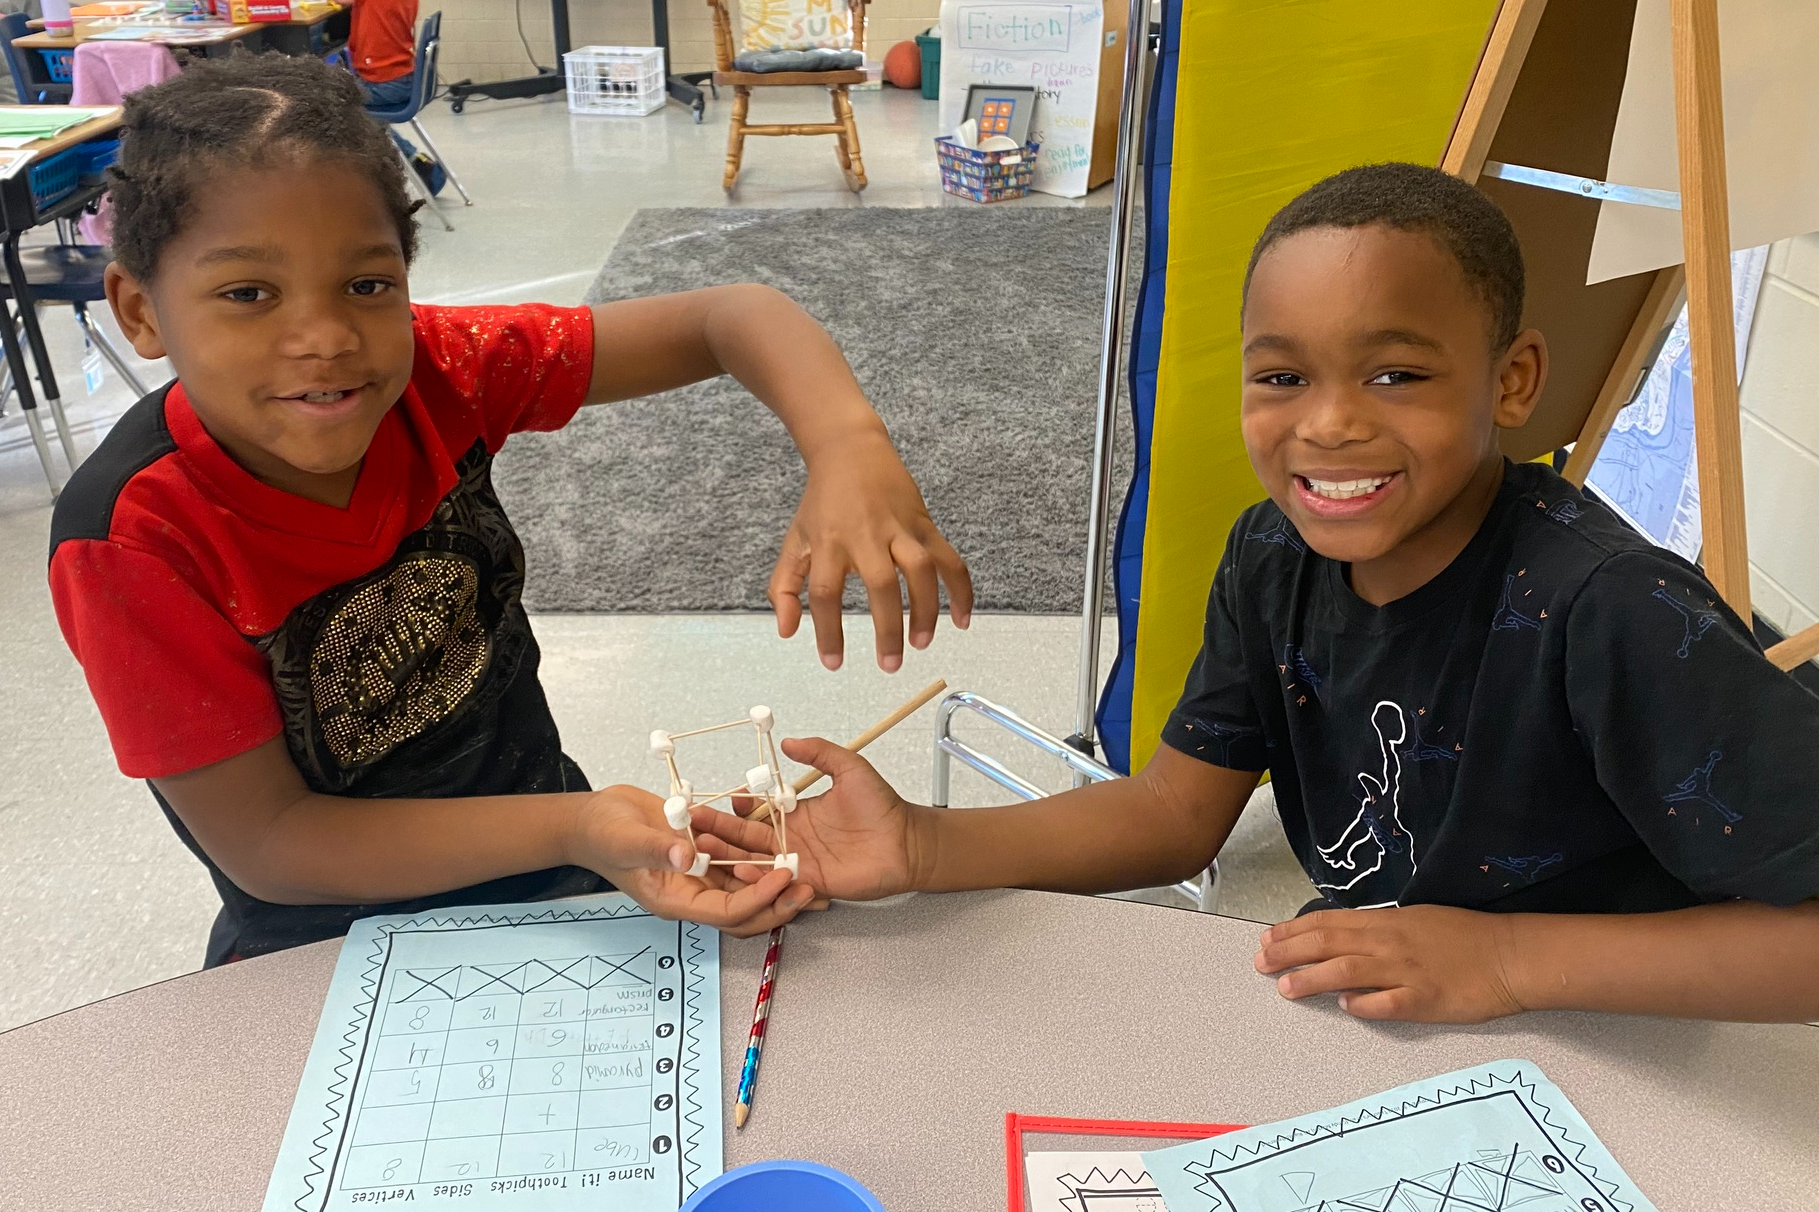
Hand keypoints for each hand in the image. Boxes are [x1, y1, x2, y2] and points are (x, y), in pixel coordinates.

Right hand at [568, 785, 815, 937]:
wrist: (593, 819)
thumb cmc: (602, 833)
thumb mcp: (626, 838)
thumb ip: (656, 849)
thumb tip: (688, 858)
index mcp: (676, 901)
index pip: (727, 912)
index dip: (758, 899)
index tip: (783, 877)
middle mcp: (693, 894)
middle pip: (745, 912)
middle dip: (779, 903)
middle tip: (810, 886)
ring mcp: (701, 877)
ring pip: (747, 889)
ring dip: (776, 882)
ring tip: (808, 870)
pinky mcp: (705, 856)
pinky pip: (738, 862)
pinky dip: (760, 856)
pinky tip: (783, 841)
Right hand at [688, 737, 923, 901]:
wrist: (908, 842)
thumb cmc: (883, 807)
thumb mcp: (850, 768)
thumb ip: (820, 752)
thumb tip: (789, 741)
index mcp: (796, 812)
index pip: (756, 810)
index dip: (735, 806)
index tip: (713, 799)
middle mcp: (791, 838)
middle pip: (746, 836)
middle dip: (718, 831)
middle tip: (691, 826)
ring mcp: (798, 861)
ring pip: (755, 859)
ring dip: (729, 855)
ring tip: (703, 849)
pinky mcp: (808, 881)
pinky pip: (776, 881)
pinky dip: (757, 877)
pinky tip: (739, 870)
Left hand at [769, 430, 972, 672]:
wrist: (852, 450)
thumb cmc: (822, 502)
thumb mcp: (795, 541)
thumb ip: (785, 587)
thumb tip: (788, 631)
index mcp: (829, 542)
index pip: (826, 594)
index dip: (829, 632)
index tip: (833, 663)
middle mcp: (866, 535)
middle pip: (880, 584)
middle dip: (888, 628)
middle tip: (890, 665)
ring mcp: (900, 528)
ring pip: (921, 570)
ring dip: (926, 610)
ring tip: (922, 642)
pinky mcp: (925, 524)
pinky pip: (950, 559)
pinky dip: (961, 589)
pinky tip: (961, 619)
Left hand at [1253, 906, 1526, 1023]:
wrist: (1509, 954)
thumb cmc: (1463, 936)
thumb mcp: (1414, 920)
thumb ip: (1377, 931)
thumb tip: (1340, 940)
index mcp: (1386, 922)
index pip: (1328, 922)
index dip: (1293, 930)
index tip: (1266, 939)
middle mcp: (1390, 943)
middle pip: (1328, 944)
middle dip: (1290, 952)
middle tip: (1261, 963)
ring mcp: (1407, 971)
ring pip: (1349, 971)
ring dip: (1313, 979)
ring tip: (1285, 987)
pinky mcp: (1427, 999)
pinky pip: (1389, 1003)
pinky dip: (1365, 1005)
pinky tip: (1347, 1007)